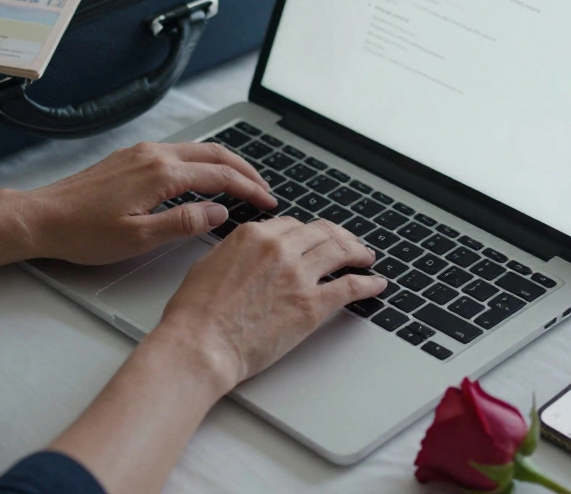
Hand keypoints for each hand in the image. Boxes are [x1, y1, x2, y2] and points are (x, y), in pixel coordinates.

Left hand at [12, 142, 276, 264]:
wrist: (41, 217)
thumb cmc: (83, 232)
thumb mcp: (138, 238)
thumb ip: (183, 223)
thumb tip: (219, 213)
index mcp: (161, 174)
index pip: (220, 176)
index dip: (249, 189)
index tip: (268, 202)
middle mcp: (154, 154)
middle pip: (214, 154)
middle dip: (245, 170)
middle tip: (265, 190)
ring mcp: (141, 152)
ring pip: (197, 150)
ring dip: (224, 164)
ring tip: (242, 183)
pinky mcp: (130, 157)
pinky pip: (178, 152)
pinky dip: (202, 163)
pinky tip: (204, 179)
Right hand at [154, 217, 387, 392]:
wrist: (201, 345)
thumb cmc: (195, 314)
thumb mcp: (209, 264)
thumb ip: (236, 251)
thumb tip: (248, 252)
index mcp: (253, 235)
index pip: (292, 225)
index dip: (308, 232)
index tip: (315, 239)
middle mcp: (279, 248)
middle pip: (321, 233)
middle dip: (339, 236)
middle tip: (349, 243)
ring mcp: (298, 275)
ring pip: (340, 252)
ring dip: (357, 252)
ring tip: (366, 257)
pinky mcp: (312, 304)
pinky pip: (349, 286)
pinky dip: (367, 283)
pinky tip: (375, 284)